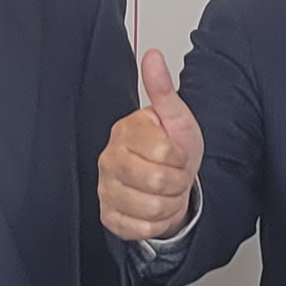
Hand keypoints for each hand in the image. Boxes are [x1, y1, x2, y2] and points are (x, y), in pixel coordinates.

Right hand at [98, 47, 202, 240]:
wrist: (170, 180)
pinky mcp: (109, 216)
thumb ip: (162, 88)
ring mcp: (106, 189)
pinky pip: (140, 228)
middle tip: (175, 173)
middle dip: (177, 181)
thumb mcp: (175, 117)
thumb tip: (152, 56)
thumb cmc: (172, 147)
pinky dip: (158, 222)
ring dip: (170, 203)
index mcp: (125, 133)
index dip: (180, 157)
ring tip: (167, 190)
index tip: (177, 153)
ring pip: (151, 208)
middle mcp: (109, 160)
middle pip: (157, 182)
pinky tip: (157, 207)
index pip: (164, 152)